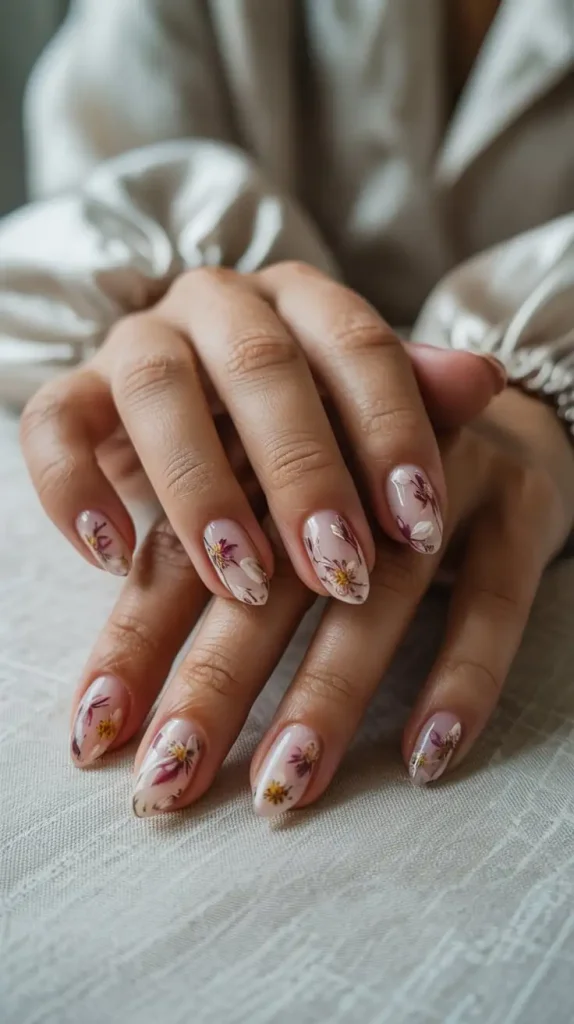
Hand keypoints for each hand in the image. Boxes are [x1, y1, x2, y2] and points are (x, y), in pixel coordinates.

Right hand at [20, 262, 503, 605]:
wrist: (201, 406)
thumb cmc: (298, 419)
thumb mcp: (358, 413)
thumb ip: (414, 397)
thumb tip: (483, 380)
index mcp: (300, 300)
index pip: (357, 343)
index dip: (392, 430)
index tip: (420, 523)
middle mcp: (218, 305)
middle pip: (260, 365)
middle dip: (303, 474)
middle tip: (339, 570)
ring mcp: (138, 343)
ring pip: (156, 390)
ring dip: (199, 491)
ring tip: (239, 579)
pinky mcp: (74, 393)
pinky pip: (51, 426)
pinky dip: (73, 491)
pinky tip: (112, 559)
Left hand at [68, 388, 573, 814]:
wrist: (495, 408)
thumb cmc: (355, 472)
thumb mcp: (268, 490)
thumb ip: (193, 560)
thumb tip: (111, 693)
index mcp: (267, 440)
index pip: (187, 544)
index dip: (138, 635)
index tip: (98, 727)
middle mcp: (346, 450)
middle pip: (272, 568)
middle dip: (216, 676)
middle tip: (171, 772)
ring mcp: (438, 472)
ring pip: (382, 586)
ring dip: (329, 688)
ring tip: (283, 780)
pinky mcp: (516, 498)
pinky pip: (494, 596)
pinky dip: (463, 675)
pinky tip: (425, 753)